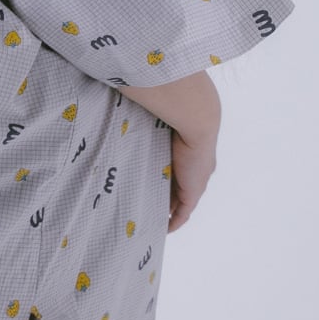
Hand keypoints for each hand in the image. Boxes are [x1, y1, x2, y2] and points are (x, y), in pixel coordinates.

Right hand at [117, 70, 221, 231]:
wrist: (196, 117)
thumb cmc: (175, 108)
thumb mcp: (156, 110)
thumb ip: (144, 105)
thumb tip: (122, 90)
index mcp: (185, 147)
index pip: (172, 167)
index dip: (159, 176)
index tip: (143, 183)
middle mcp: (192, 165)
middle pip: (175, 185)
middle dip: (161, 195)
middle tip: (141, 203)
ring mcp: (194, 179)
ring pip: (177, 200)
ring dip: (165, 209)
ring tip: (147, 217)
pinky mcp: (193, 191)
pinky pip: (183, 213)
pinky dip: (174, 222)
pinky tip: (163, 229)